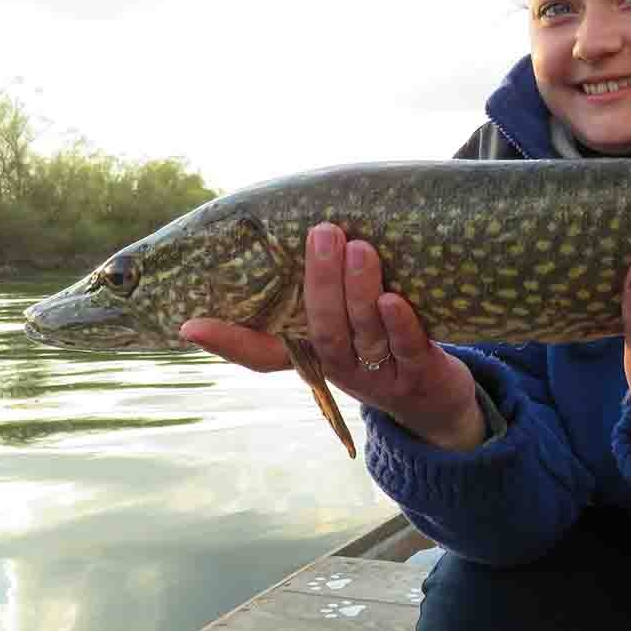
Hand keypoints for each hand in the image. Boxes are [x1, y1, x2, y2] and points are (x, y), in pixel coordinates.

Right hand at [180, 223, 485, 451]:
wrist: (439, 400)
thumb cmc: (386, 342)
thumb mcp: (350, 321)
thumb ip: (324, 288)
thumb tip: (295, 230)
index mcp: (315, 354)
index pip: (264, 354)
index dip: (228, 342)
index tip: (190, 324)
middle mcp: (341, 367)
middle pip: (322, 330)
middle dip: (320, 282)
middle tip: (322, 233)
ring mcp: (380, 375)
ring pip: (363, 334)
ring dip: (358, 291)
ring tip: (359, 248)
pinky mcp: (419, 374)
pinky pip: (406, 348)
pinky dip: (400, 325)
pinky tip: (393, 299)